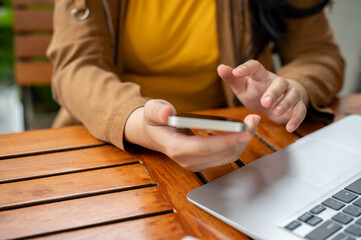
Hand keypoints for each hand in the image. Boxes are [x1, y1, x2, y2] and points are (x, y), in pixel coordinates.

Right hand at [124, 99, 259, 171]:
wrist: (154, 134)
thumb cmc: (154, 120)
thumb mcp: (151, 110)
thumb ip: (157, 111)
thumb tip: (167, 113)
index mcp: (175, 148)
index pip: (205, 147)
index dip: (226, 140)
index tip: (244, 131)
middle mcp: (187, 160)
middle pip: (221, 154)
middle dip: (241, 138)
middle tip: (254, 120)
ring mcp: (196, 164)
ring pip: (228, 156)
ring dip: (243, 141)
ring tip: (252, 122)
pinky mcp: (203, 163)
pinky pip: (226, 156)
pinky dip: (238, 144)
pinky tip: (244, 130)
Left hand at [217, 60, 308, 131]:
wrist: (273, 102)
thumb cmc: (255, 92)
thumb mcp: (241, 87)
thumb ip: (232, 79)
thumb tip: (220, 67)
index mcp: (261, 76)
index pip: (255, 67)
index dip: (246, 68)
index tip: (236, 72)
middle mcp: (277, 82)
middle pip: (280, 82)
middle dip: (273, 92)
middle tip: (264, 102)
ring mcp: (289, 92)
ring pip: (293, 94)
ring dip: (285, 104)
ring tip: (275, 112)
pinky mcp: (297, 105)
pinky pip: (300, 110)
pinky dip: (296, 118)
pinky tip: (289, 127)